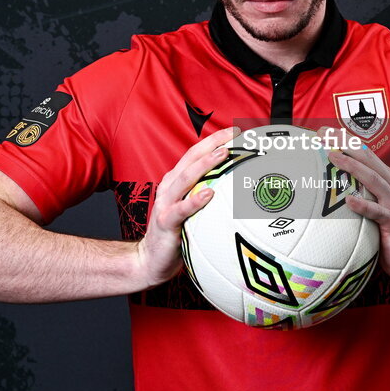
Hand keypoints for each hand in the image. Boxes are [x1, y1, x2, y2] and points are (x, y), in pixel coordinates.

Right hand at [136, 126, 238, 288]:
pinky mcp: (166, 222)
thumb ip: (207, 193)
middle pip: (191, 158)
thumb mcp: (192, 208)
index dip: (214, 139)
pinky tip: (210, 194)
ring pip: (186, 178)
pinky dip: (195, 201)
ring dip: (205, 164)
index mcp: (176, 180)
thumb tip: (238, 186)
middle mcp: (170, 187)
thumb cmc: (177, 233)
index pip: (196, 153)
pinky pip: (181, 210)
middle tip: (234, 135)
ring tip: (224, 154)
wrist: (150, 259)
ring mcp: (166, 203)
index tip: (236, 130)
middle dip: (213, 143)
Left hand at [319, 126, 389, 284]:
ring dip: (352, 166)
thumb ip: (358, 192)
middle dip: (346, 144)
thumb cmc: (387, 230)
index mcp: (386, 180)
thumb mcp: (373, 205)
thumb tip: (327, 184)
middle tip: (324, 134)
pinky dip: (364, 205)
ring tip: (333, 157)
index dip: (345, 139)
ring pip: (373, 179)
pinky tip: (349, 200)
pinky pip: (378, 212)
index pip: (364, 154)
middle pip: (368, 159)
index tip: (323, 131)